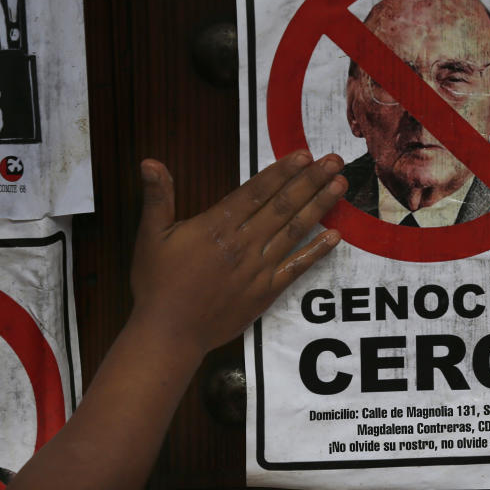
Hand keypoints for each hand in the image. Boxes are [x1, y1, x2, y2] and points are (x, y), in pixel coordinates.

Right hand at [129, 150, 345, 357]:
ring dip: (320, 206)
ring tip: (340, 185)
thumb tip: (149, 162)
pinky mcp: (266, 291)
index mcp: (217, 226)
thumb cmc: (157, 285)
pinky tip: (335, 235)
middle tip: (334, 161)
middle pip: (284, 205)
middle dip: (311, 180)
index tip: (304, 155)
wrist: (169, 334)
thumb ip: (157, 198)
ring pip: (295, 230)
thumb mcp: (150, 236)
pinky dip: (317, 251)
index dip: (282, 171)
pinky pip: (297, 267)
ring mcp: (258, 268)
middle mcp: (243, 243)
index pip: (256, 191)